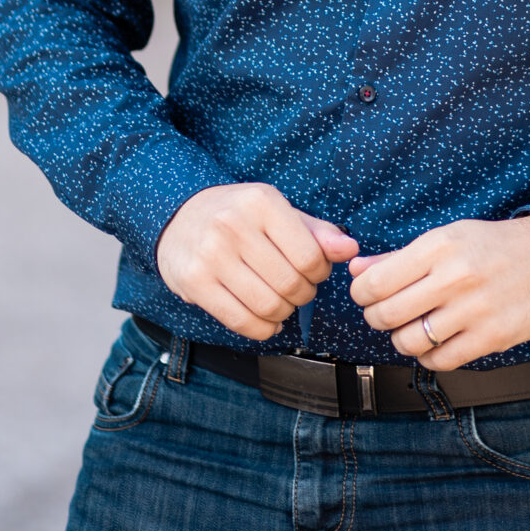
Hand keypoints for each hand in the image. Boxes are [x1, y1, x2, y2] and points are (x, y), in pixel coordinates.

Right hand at [156, 183, 357, 340]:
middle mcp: (233, 225)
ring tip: (282, 303)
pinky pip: (241, 321)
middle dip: (303, 295)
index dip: (320, 273)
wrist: (178, 217)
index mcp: (261, 201)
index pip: (309, 255)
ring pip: (268, 305)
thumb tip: (351, 249)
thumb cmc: (238, 215)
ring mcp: (211, 255)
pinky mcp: (194, 282)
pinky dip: (263, 329)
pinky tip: (267, 320)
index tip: (314, 272)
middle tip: (298, 289)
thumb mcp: (277, 211)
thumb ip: (316, 231)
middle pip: (290, 284)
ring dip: (284, 313)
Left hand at [347, 216, 529, 369]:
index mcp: (438, 247)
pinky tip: (434, 342)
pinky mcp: (490, 338)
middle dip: (376, 318)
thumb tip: (357, 269)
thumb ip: (398, 257)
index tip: (367, 295)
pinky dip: (428, 356)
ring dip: (402, 339)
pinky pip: (440, 361)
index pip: (376, 282)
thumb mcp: (445, 238)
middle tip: (384, 314)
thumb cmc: (491, 246)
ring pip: (409, 342)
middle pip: (387, 315)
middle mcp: (454, 278)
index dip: (362, 294)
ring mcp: (473, 311)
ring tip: (412, 327)